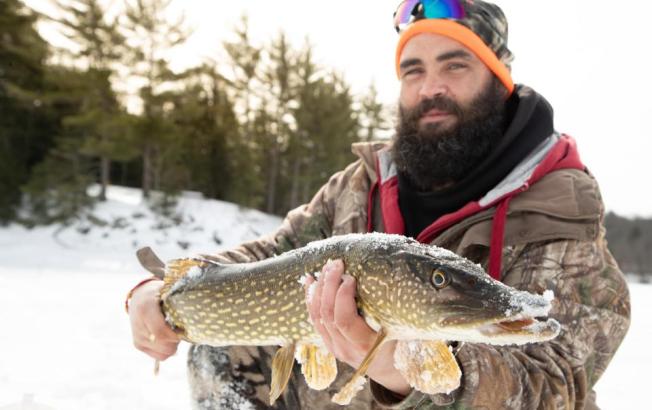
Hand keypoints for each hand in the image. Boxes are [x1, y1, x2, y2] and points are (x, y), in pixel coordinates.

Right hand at [129, 279, 180, 360]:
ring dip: (173, 344)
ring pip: (163, 353)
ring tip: (173, 331)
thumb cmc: (160, 293)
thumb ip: (179, 303)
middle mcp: (138, 325)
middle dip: (176, 340)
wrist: (139, 296)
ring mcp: (137, 337)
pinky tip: (168, 338)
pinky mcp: (138, 345)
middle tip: (180, 329)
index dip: (176, 335)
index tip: (184, 329)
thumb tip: (195, 319)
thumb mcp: (168, 292)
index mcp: (145, 309)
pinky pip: (160, 356)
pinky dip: (168, 349)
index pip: (161, 333)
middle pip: (163, 345)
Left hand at [304, 259, 411, 395]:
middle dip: (329, 284)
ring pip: (317, 316)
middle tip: (336, 264)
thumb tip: (394, 281)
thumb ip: (392, 314)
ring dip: (319, 288)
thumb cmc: (400, 347)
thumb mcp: (400, 333)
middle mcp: (345, 349)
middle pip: (327, 314)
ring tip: (324, 268)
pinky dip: (310, 298)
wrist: (389, 371)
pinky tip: (310, 282)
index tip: (351, 277)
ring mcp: (334, 347)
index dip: (343, 296)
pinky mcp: (328, 343)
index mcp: (365, 346)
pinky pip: (314, 319)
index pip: (344, 320)